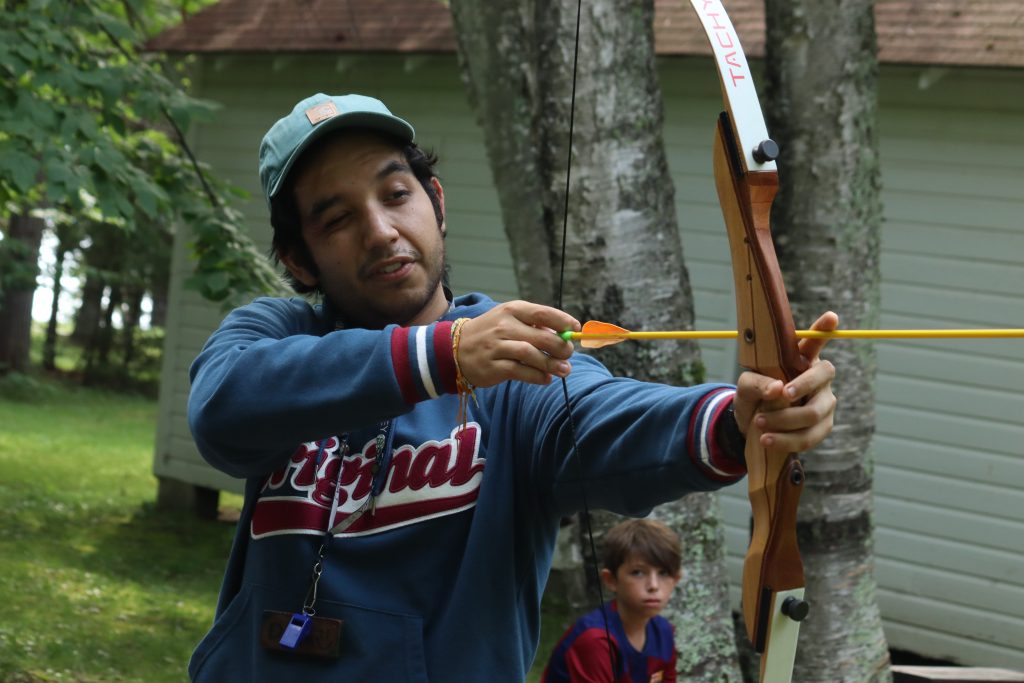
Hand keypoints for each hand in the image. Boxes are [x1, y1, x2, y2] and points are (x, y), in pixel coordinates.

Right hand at [456, 301, 579, 387]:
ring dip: (552, 364)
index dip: (563, 321)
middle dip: (561, 347)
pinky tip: (546, 378)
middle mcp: (504, 326)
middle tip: (569, 354)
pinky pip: (520, 372)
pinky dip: (537, 376)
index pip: (542, 313)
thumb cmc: (491, 333)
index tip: (576, 328)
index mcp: (512, 310)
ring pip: (531, 354)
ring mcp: (497, 346)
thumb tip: (564, 336)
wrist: (455, 349)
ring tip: (564, 370)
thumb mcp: (509, 320)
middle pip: (542, 336)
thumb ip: (535, 326)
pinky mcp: (492, 367)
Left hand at [733, 311, 837, 452]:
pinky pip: (809, 436)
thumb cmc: (755, 395)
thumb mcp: (746, 385)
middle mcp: (819, 378)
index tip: (830, 317)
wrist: (753, 426)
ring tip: (759, 423)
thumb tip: (777, 389)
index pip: (815, 341)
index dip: (823, 329)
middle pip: (824, 374)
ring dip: (784, 420)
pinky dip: (786, 440)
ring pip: (813, 412)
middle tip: (781, 394)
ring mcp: (825, 403)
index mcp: (801, 359)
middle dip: (803, 384)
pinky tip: (767, 440)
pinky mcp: (822, 427)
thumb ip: (756, 382)